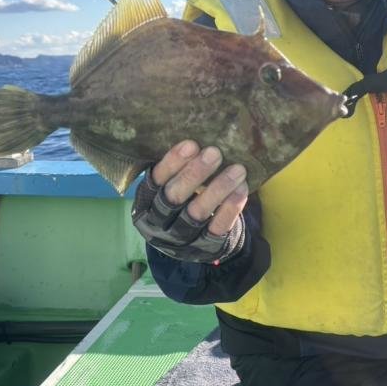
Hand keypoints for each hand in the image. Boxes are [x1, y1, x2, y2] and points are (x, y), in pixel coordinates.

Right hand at [132, 141, 248, 262]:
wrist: (196, 242)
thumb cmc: (183, 201)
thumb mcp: (170, 186)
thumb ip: (178, 168)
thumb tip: (198, 137)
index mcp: (145, 202)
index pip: (155, 180)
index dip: (172, 162)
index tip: (192, 144)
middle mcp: (158, 222)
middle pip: (174, 197)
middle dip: (195, 173)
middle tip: (215, 152)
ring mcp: (181, 238)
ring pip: (197, 213)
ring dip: (218, 189)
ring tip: (237, 169)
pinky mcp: (204, 247)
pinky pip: (217, 227)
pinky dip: (230, 208)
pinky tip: (241, 190)